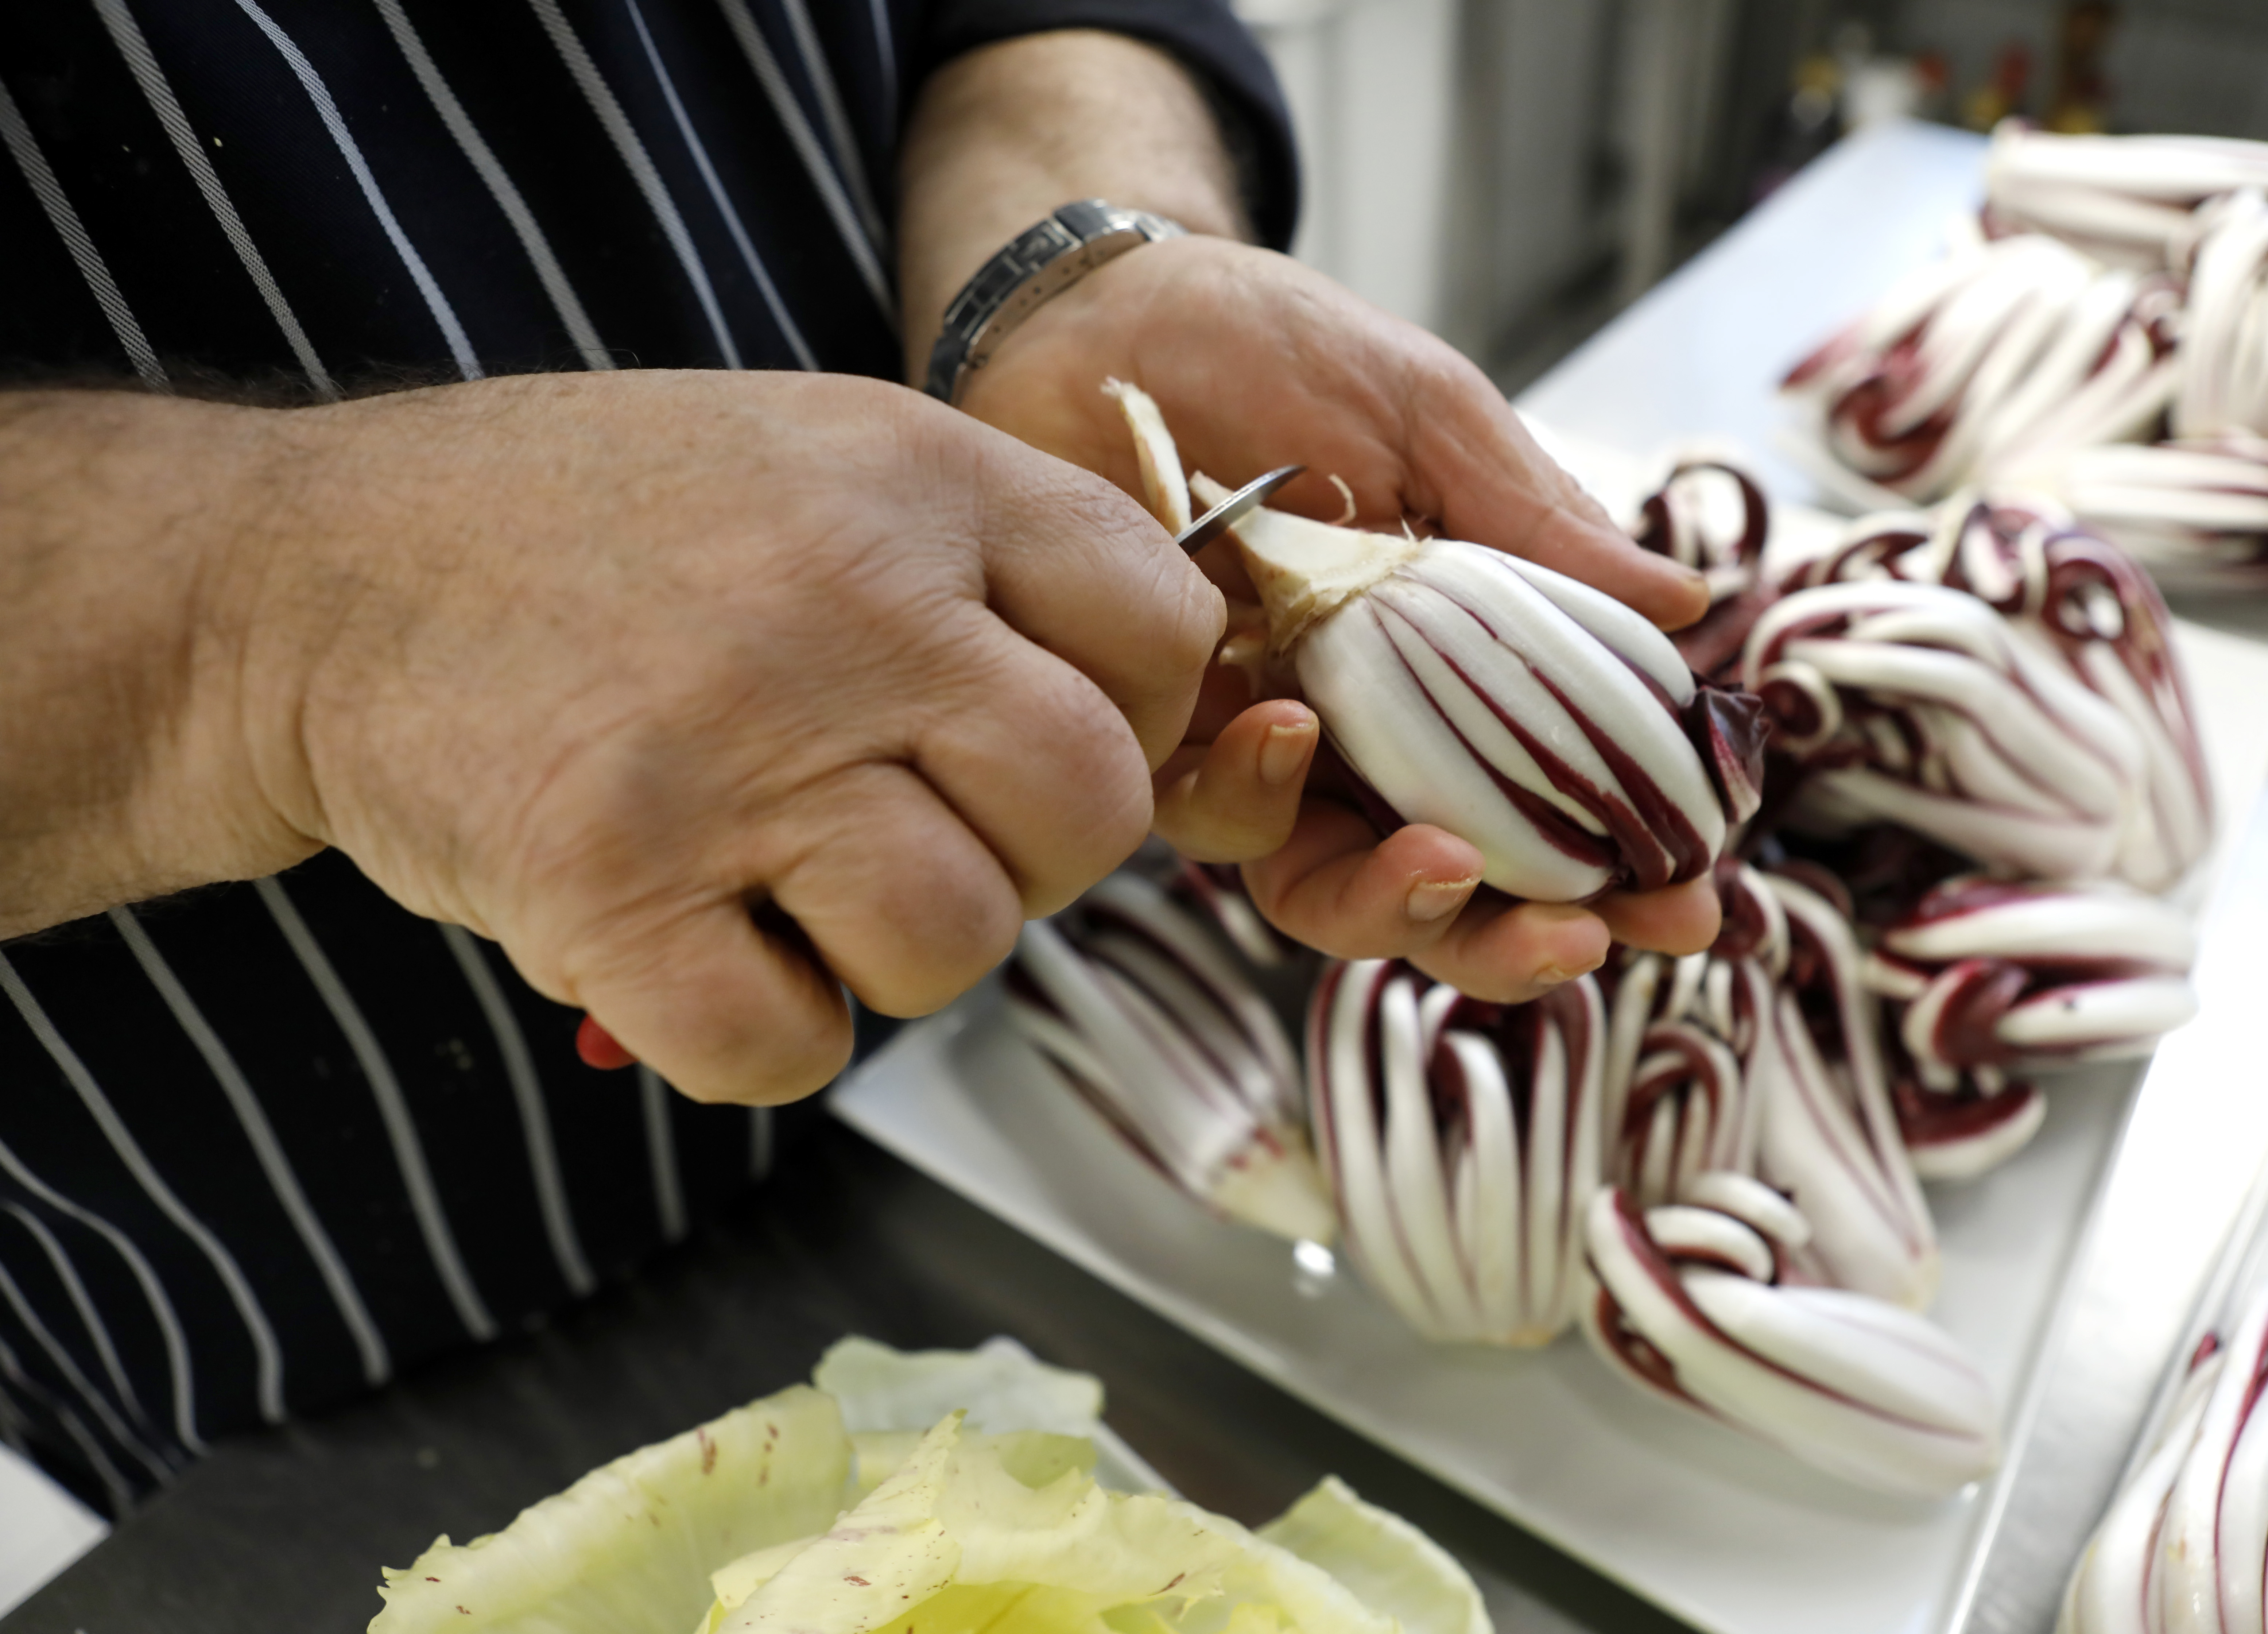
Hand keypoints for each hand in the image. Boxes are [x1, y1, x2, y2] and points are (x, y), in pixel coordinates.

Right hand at [205, 372, 1219, 1102]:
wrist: (313, 576)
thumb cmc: (592, 539)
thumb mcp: (818, 466)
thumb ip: (989, 571)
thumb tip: (1161, 735)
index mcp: (915, 480)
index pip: (1164, 631)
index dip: (1133, 719)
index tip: (1034, 744)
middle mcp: (848, 604)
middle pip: (1091, 806)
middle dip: (1034, 862)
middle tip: (920, 838)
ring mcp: (728, 748)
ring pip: (958, 941)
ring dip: (894, 959)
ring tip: (790, 889)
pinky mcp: (606, 883)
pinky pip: (790, 1046)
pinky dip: (761, 1037)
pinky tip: (697, 952)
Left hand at [961, 238, 1720, 999]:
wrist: (1111, 313)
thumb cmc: (1277, 354)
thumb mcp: (1432, 419)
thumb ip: (1537, 526)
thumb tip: (1684, 603)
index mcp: (1447, 674)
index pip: (1542, 809)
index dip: (1614, 876)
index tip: (1689, 903)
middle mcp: (1355, 734)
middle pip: (1439, 888)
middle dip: (1511, 937)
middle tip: (1581, 939)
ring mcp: (1255, 743)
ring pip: (1321, 886)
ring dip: (1390, 900)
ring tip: (1441, 861)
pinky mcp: (1153, 732)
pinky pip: (1202, 814)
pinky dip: (1255, 794)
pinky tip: (1287, 734)